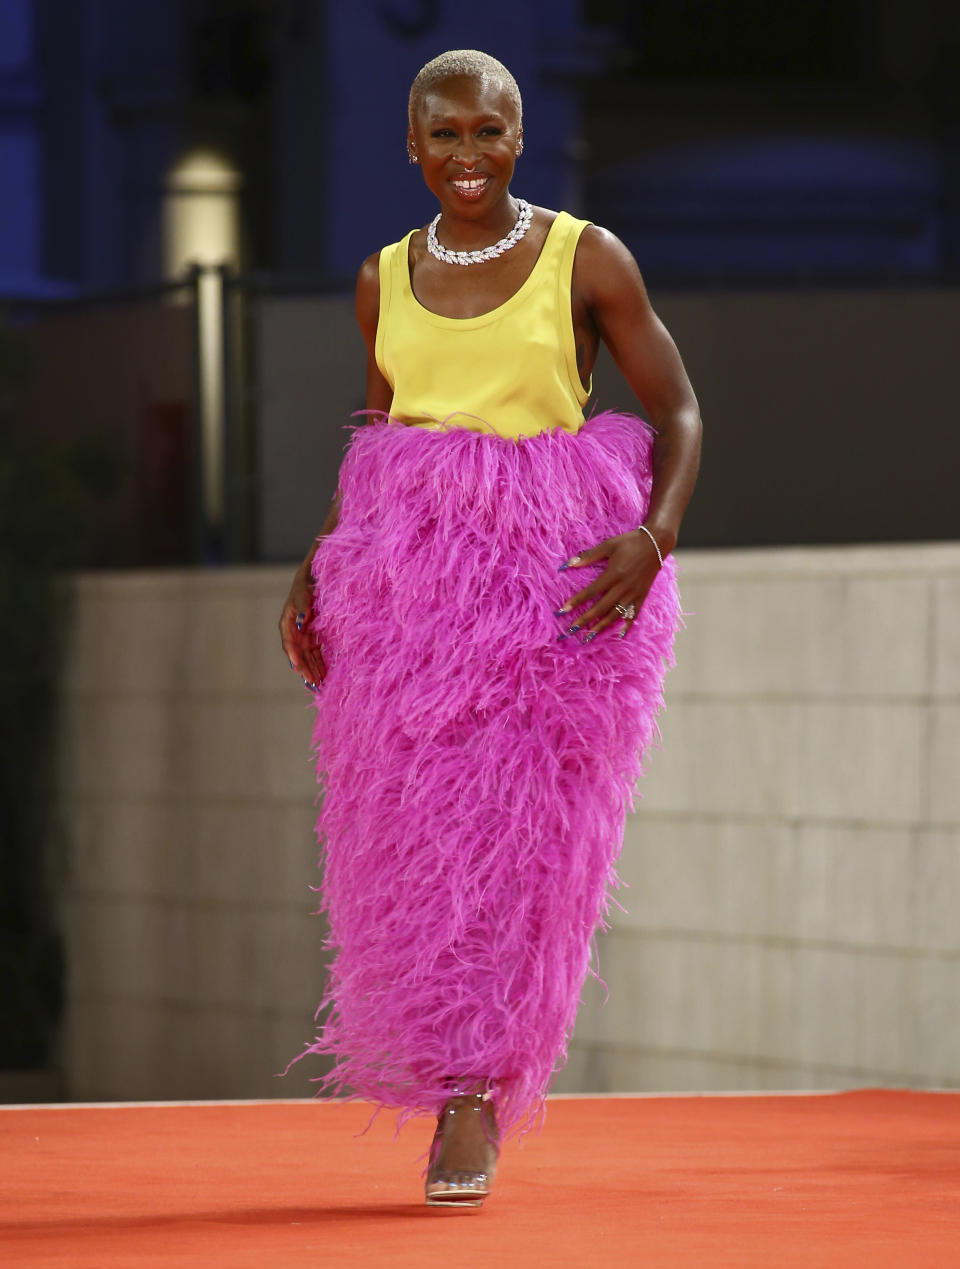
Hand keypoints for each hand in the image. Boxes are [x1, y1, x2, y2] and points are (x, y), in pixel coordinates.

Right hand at [279, 570, 326, 687]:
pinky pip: (315, 654)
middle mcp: (294, 632)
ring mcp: (304, 637)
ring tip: (319, 685)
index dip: (293, 656)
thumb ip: (303, 606)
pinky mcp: (313, 638)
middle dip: (305, 669)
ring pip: (307, 657)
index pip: (289, 643)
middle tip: (313, 683)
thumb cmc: (306, 584)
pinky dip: (319, 664)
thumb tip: (301, 621)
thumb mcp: (303, 593)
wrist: (314, 579)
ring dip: (312, 671)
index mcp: (287, 623)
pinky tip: (324, 675)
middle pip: (298, 654)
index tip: (298, 668)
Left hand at [556, 529, 663, 638]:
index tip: (563, 610)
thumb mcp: (609, 545)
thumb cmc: (630, 542)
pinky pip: (634, 614)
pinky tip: (619, 635)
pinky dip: (627, 625)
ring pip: (616, 614)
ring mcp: (634, 593)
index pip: (591, 592)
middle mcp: (623, 587)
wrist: (656, 543)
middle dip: (585, 620)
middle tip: (571, 630)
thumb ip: (589, 556)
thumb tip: (568, 564)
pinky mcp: (642, 595)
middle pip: (601, 608)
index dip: (576, 602)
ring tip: (589, 636)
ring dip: (601, 626)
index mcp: (613, 574)